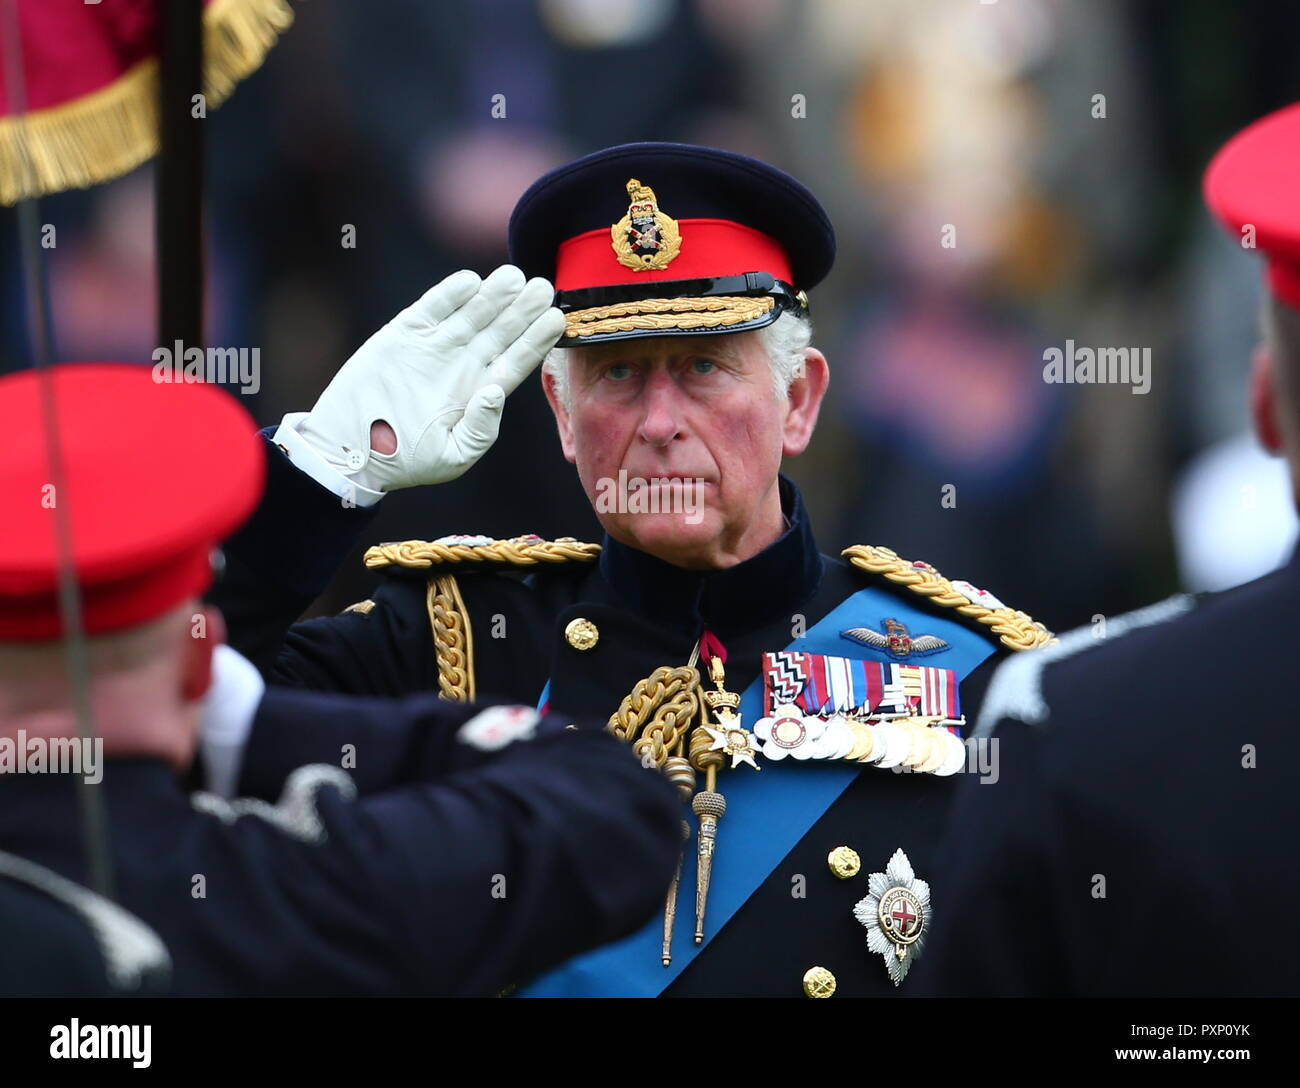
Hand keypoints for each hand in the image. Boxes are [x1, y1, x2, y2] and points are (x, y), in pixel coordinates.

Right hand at [298, 265, 564, 491]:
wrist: (351, 449)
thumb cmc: (405, 461)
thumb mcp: (452, 456)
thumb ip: (481, 429)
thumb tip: (496, 392)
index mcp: (480, 392)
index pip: (517, 360)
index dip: (536, 340)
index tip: (556, 319)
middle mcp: (463, 365)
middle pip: (500, 331)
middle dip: (522, 309)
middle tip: (543, 287)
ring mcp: (435, 347)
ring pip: (472, 314)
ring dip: (492, 295)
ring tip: (514, 276)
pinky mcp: (404, 335)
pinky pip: (432, 309)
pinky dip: (449, 294)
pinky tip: (470, 281)